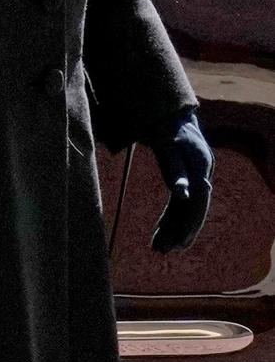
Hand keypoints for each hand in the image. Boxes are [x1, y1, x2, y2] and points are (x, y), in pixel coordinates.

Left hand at [147, 109, 213, 254]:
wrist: (169, 110)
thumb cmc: (165, 125)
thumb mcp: (166, 144)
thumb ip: (175, 169)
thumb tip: (182, 194)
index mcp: (202, 164)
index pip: (200, 200)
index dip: (189, 223)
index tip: (178, 243)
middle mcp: (203, 173)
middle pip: (195, 208)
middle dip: (179, 231)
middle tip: (162, 250)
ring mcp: (197, 176)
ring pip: (187, 208)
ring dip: (173, 228)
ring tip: (157, 248)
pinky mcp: (187, 179)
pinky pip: (180, 203)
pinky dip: (170, 218)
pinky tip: (160, 233)